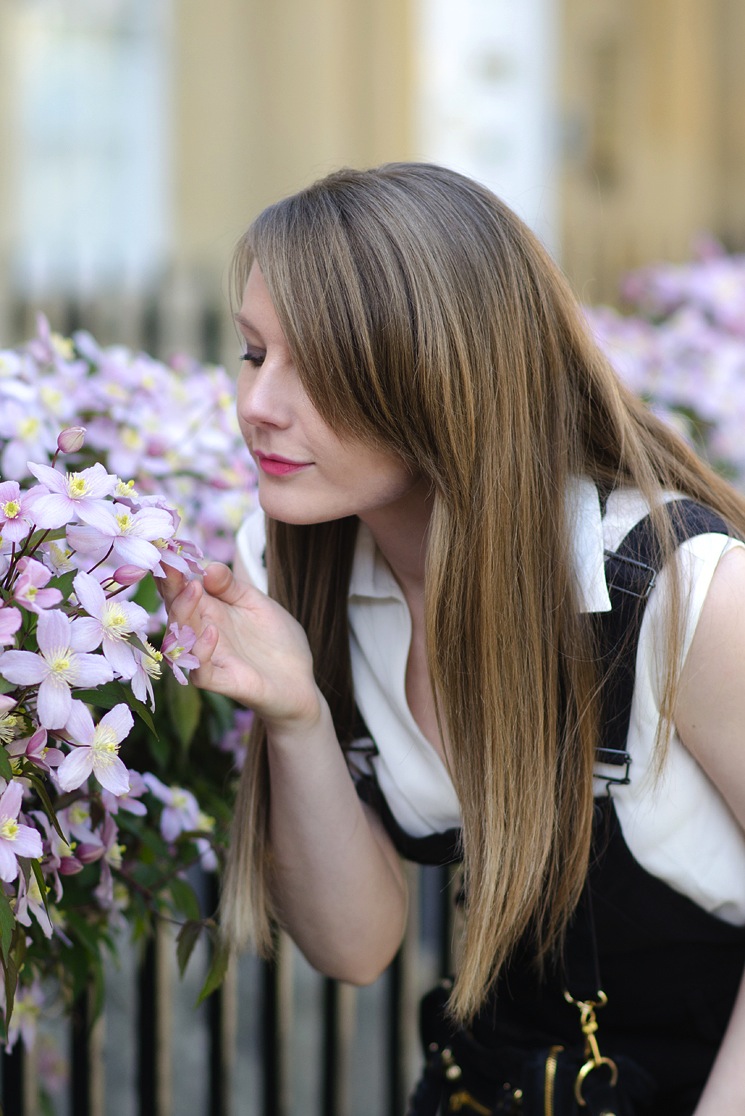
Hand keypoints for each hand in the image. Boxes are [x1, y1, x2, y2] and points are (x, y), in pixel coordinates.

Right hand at [159, 564, 321, 728]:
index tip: (165, 549)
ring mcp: (210, 659)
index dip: (171, 572)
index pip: (181, 590)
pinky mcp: (222, 682)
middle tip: (171, 567)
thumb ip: (232, 587)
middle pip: (176, 611)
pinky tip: (212, 631)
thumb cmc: (277, 640)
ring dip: (183, 614)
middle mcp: (202, 634)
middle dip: (171, 588)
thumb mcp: (257, 603)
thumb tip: (208, 566)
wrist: (300, 680)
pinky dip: (202, 652)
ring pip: (180, 640)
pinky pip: (200, 671)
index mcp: (209, 611)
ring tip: (193, 589)